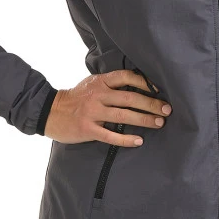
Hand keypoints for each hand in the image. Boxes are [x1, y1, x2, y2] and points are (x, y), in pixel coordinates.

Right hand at [43, 71, 170, 142]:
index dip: (145, 82)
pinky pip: (111, 135)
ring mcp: (92, 112)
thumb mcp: (91, 84)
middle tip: (167, 110)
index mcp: (100, 82)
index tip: (159, 90)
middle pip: (130, 98)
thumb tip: (137, 85)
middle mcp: (98, 95)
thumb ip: (110, 84)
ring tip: (159, 123)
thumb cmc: (76, 98)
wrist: (50, 112)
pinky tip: (139, 141)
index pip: (126, 77)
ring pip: (123, 116)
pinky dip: (126, 139)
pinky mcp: (88, 129)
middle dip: (151, 104)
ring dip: (144, 120)